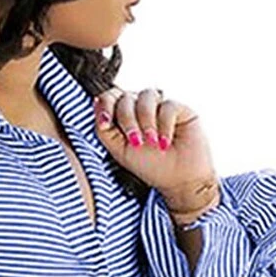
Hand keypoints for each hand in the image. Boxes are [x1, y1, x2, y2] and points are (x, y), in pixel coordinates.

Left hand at [94, 86, 220, 222]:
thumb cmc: (151, 167)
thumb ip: (105, 129)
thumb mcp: (119, 151)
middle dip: (127, 120)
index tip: (105, 123)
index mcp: (124, 118)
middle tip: (136, 141)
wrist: (179, 180)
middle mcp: (140, 109)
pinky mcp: (179, 108)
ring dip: (145, 120)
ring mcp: (159, 107)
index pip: (110, 98)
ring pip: (146, 96)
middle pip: (126, 97)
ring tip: (152, 142)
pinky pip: (167, 105)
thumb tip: (96, 102)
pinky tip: (166, 142)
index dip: (105, 105)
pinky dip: (164, 125)